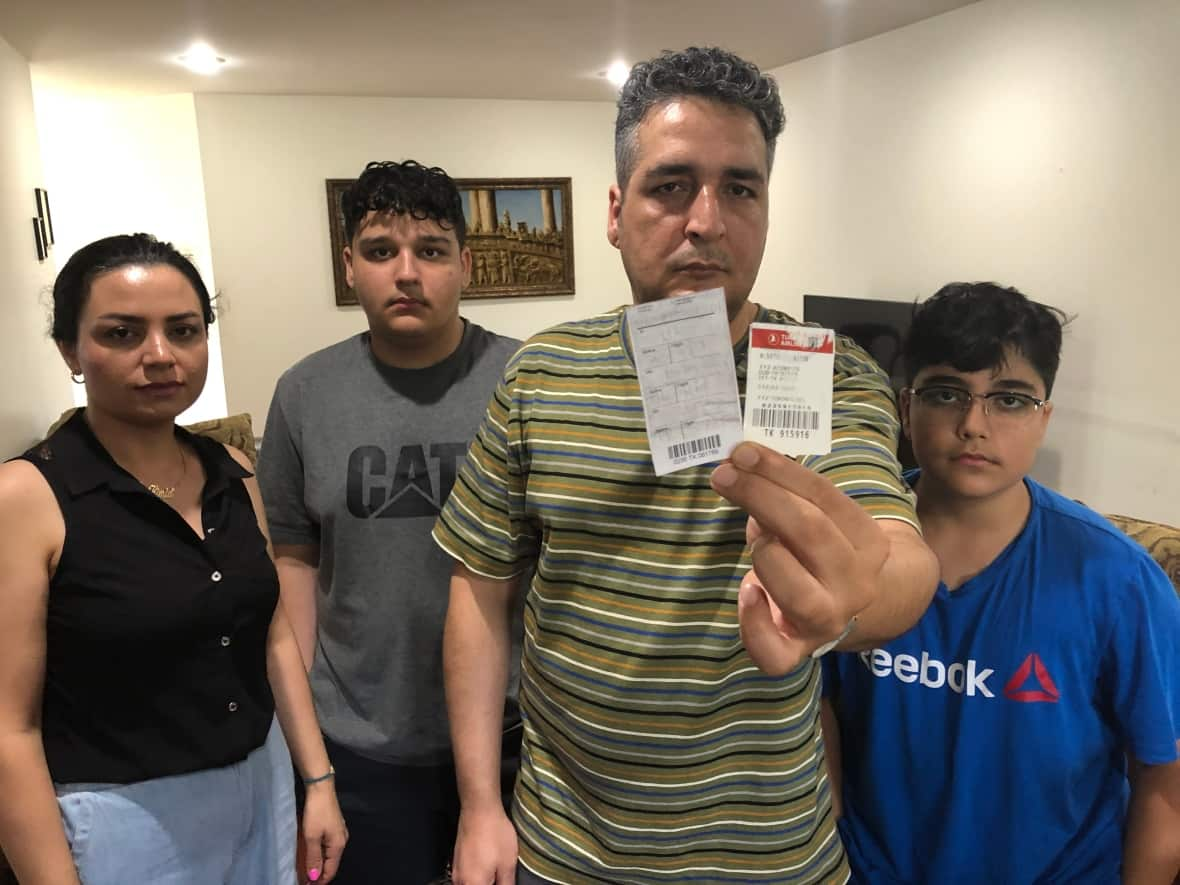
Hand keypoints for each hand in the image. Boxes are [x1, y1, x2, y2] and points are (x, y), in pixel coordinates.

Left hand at [300, 781, 347, 882]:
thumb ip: (313, 858)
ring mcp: (339, 832)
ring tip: (305, 869)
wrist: (321, 787)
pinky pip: (327, 846)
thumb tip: (315, 878)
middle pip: (331, 864)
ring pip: (329, 855)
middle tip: (303, 880)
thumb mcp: (311, 837)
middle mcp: (342, 841)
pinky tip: (311, 854)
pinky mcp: (334, 826)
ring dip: (318, 863)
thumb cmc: (316, 812)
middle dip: (318, 874)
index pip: (330, 871)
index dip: (319, 882)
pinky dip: (319, 853)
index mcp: (338, 846)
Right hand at [451, 804, 516, 884]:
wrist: (478, 809)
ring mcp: (456, 871)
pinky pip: (466, 878)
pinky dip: (476, 878)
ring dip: (483, 881)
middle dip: (490, 884)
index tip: (503, 881)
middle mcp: (460, 882)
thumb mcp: (508, 863)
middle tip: (502, 879)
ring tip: (497, 874)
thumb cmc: (495, 835)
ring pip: (470, 884)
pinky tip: (488, 868)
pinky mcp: (456, 861)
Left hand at [710, 442, 888, 674]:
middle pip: (811, 533)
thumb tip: (741, 468)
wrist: (856, 609)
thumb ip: (788, 497)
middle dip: (761, 497)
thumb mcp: (818, 518)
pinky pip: (775, 652)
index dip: (779, 471)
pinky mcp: (797, 652)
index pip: (824, 497)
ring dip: (766, 555)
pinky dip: (753, 623)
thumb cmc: (822, 551)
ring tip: (756, 540)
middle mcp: (856, 584)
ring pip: (798, 593)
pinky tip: (746, 593)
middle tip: (723, 476)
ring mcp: (828, 621)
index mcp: (867, 541)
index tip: (741, 452)